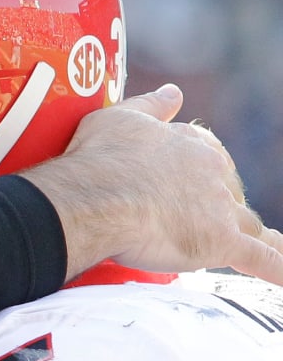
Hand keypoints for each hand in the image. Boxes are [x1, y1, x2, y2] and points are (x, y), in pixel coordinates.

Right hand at [23, 84, 282, 283]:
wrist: (96, 197)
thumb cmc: (101, 157)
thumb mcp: (120, 118)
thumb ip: (151, 106)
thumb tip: (174, 92)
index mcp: (191, 144)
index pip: (209, 155)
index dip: (201, 170)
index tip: (192, 178)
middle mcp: (213, 173)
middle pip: (228, 192)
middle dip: (220, 206)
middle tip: (198, 221)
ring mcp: (220, 209)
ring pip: (248, 224)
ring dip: (255, 235)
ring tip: (267, 246)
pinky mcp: (222, 243)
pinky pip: (262, 258)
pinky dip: (277, 267)